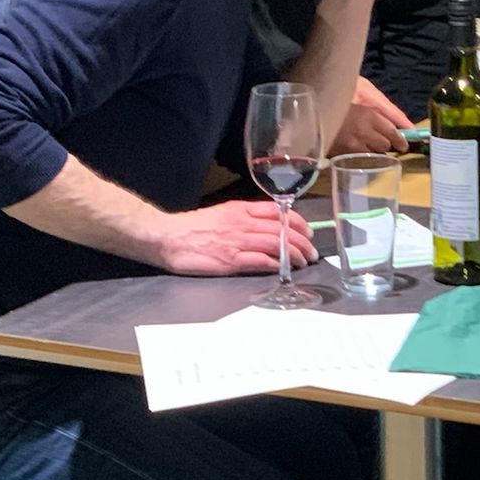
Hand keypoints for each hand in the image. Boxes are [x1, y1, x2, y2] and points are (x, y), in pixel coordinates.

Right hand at [154, 201, 314, 275]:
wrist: (167, 237)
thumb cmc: (192, 228)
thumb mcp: (221, 214)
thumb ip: (244, 218)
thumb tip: (267, 225)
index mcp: (240, 209)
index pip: (278, 211)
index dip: (298, 221)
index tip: (308, 231)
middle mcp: (242, 223)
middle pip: (282, 229)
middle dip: (302, 241)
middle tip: (312, 252)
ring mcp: (237, 242)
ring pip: (276, 244)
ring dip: (294, 255)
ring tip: (304, 263)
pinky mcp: (230, 261)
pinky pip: (260, 261)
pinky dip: (276, 265)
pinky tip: (284, 270)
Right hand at [329, 79, 409, 154]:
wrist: (309, 117)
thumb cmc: (332, 105)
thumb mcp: (355, 103)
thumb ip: (372, 115)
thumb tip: (391, 127)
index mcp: (368, 115)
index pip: (392, 131)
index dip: (400, 140)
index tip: (403, 145)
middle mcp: (365, 131)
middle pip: (385, 145)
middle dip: (385, 145)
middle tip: (382, 144)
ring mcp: (355, 145)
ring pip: (374, 155)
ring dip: (374, 152)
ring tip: (367, 148)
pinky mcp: (345, 155)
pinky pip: (360, 160)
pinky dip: (361, 158)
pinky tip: (356, 153)